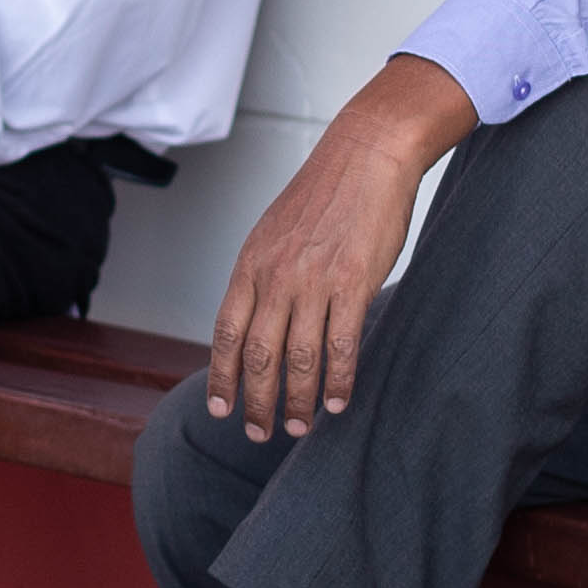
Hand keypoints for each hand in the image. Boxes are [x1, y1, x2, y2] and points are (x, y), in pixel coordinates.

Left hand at [207, 59, 478, 434]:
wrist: (366, 155)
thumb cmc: (323, 196)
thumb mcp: (273, 234)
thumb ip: (263, 277)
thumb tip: (255, 323)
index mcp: (251, 265)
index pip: (226, 333)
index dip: (221, 377)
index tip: (221, 409)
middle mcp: (276, 276)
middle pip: (258, 354)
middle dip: (257, 400)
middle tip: (261, 432)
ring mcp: (314, 280)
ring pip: (299, 357)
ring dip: (299, 400)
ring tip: (301, 426)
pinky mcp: (352, 282)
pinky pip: (341, 344)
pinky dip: (338, 380)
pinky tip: (338, 401)